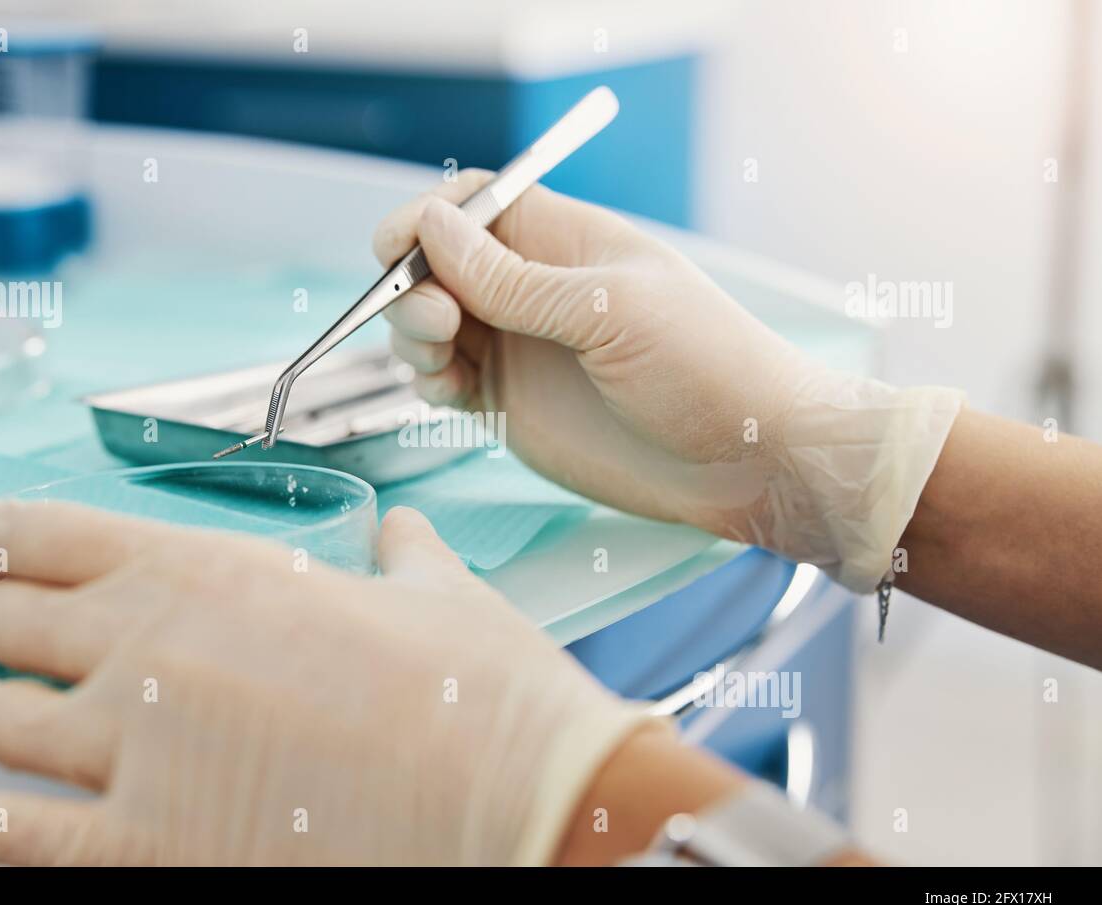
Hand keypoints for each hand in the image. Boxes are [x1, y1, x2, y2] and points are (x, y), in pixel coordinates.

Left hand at [0, 499, 650, 864]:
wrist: (522, 798)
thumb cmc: (484, 694)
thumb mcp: (439, 594)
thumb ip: (402, 557)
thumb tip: (400, 536)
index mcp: (225, 576)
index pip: (67, 538)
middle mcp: (159, 653)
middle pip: (17, 620)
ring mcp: (142, 752)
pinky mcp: (152, 847)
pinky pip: (8, 834)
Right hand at [374, 172, 962, 591]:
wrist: (744, 459)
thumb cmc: (703, 363)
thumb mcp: (608, 309)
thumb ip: (512, 279)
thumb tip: (432, 225)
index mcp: (561, 242)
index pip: (473, 206)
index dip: (426, 219)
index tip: (397, 247)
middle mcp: (529, 291)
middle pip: (436, 265)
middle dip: (412, 284)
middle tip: (438, 320)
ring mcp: (517, 348)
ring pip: (427, 325)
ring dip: (412, 335)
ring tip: (443, 358)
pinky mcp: (509, 404)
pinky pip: (442, 380)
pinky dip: (427, 380)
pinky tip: (449, 391)